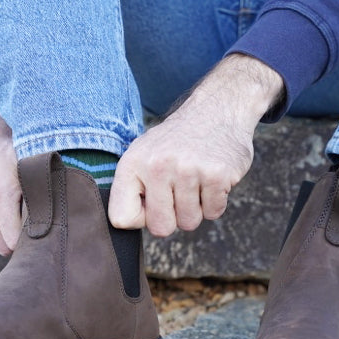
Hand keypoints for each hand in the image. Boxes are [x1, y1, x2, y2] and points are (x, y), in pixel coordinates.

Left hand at [109, 54, 283, 236]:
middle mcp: (157, 166)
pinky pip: (213, 213)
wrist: (217, 110)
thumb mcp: (144, 155)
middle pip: (160, 228)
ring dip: (196, 208)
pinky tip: (211, 178)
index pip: (121, 218)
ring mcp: (188, 170)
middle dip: (172, 218)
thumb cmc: (177, 142)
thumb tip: (127, 224)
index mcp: (132, 163)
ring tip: (196, 180)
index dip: (140, 218)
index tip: (152, 201)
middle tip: (179, 192)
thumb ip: (131, 189)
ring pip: (189, 223)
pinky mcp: (216, 175)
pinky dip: (215, 201)